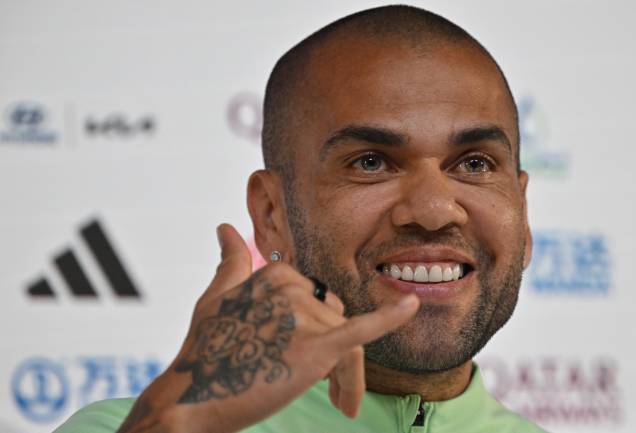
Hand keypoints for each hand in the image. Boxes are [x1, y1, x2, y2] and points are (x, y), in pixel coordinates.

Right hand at [117, 224, 418, 432]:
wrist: (191, 398)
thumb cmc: (204, 350)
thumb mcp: (216, 296)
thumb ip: (230, 260)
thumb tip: (224, 227)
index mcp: (275, 273)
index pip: (318, 302)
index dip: (316, 333)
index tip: (306, 362)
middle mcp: (291, 285)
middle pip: (336, 320)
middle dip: (335, 354)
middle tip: (330, 391)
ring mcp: (303, 314)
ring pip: (347, 342)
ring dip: (345, 376)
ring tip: (339, 403)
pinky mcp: (315, 345)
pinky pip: (360, 330)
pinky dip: (389, 317)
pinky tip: (411, 306)